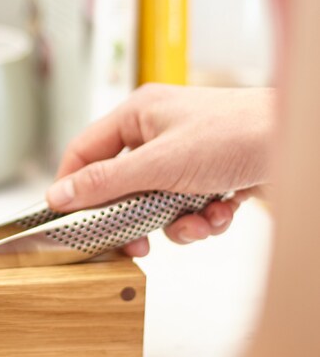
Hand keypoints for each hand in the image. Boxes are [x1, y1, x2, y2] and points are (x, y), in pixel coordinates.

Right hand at [46, 85, 273, 255]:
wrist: (297, 143)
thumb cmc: (235, 135)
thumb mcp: (159, 164)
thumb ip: (105, 182)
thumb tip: (60, 195)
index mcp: (137, 114)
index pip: (84, 151)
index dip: (72, 185)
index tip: (66, 217)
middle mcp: (158, 132)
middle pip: (121, 184)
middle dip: (132, 216)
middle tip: (133, 241)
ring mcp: (185, 155)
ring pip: (155, 202)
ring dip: (174, 222)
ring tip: (195, 222)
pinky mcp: (209, 176)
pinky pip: (187, 207)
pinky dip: (202, 218)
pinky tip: (220, 213)